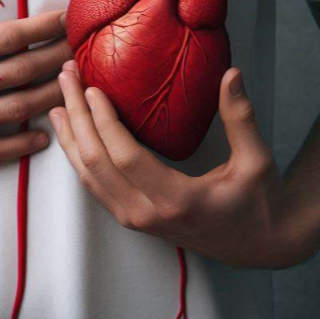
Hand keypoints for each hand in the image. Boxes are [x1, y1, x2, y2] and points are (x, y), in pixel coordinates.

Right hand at [0, 0, 69, 169]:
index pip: (3, 38)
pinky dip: (17, 146)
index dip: (41, 28)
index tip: (67, 19)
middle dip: (57, 61)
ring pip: (10, 112)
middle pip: (17, 74)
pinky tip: (42, 139)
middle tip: (87, 51)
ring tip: (77, 89)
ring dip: (49, 99)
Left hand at [50, 62, 319, 268]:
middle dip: (76, 119)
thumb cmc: (261, 202)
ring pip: (88, 179)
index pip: (125, 156)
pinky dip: (79, 159)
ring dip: (70, 140)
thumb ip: (241, 118)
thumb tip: (231, 74)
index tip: (91, 88)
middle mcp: (147, 214)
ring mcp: (136, 220)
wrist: (260, 244)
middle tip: (66, 80)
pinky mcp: (132, 219)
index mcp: (177, 200)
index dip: (103, 121)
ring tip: (58, 105)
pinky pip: (95, 188)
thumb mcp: (258, 160)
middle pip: (96, 164)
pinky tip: (73, 136)